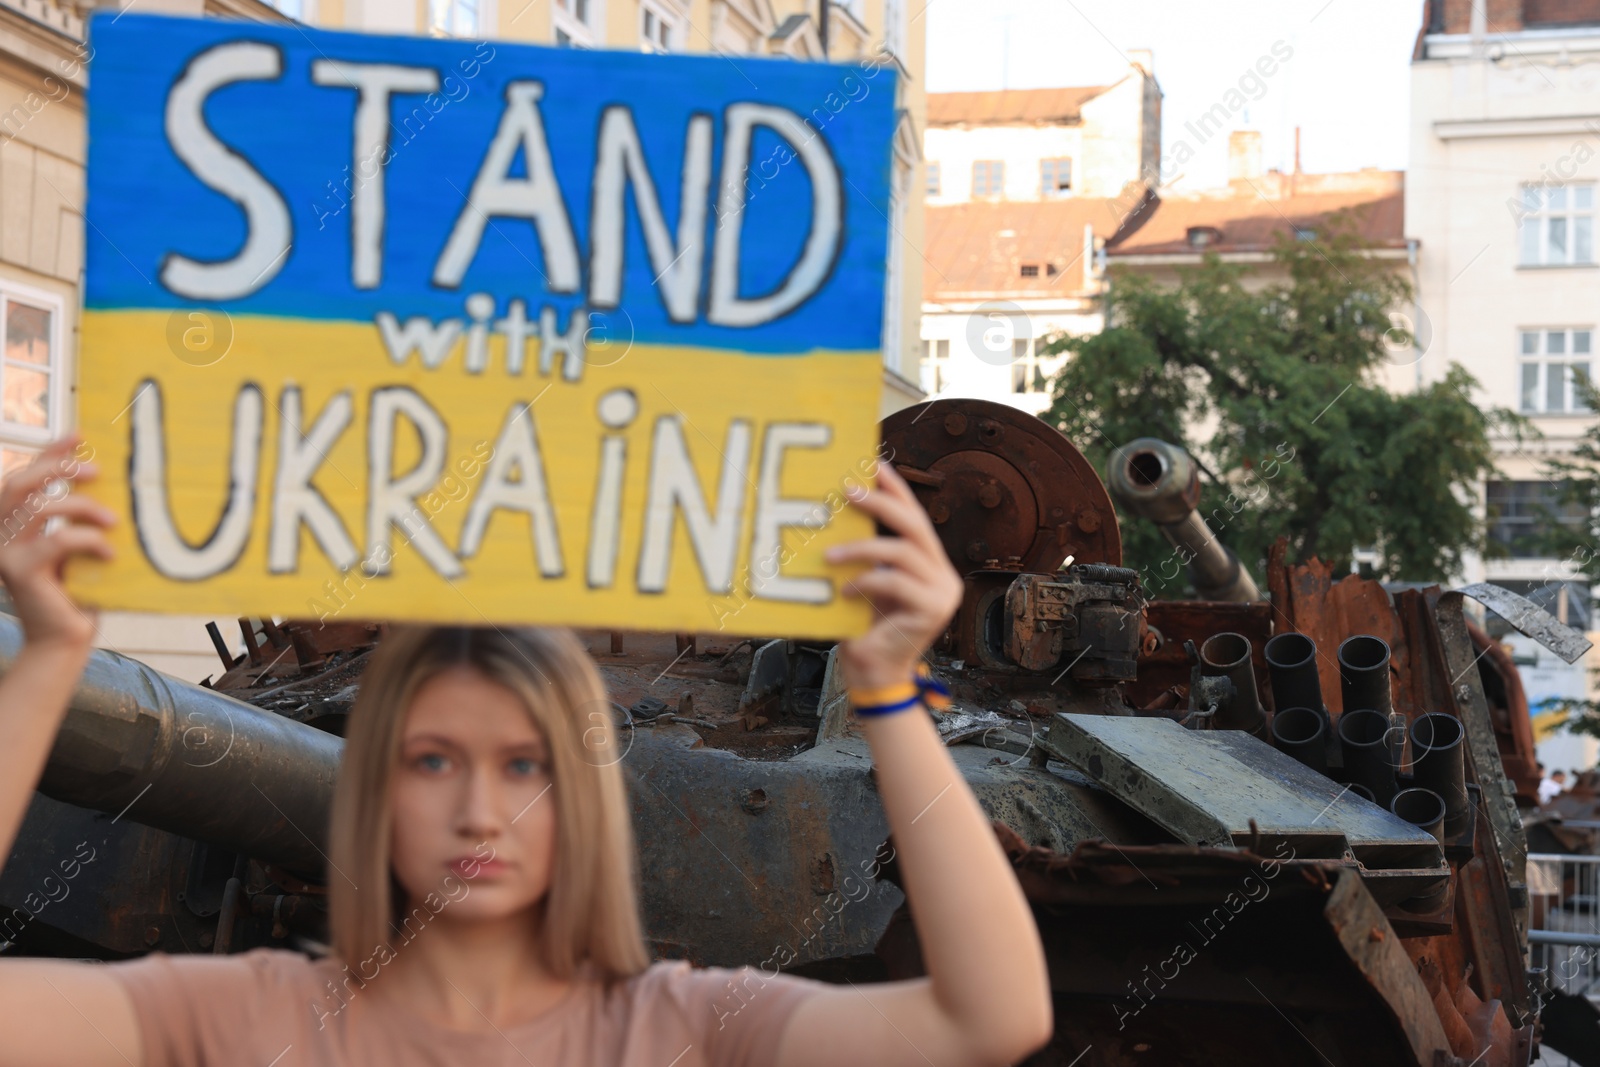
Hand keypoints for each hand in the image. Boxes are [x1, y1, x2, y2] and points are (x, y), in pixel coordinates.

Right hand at [0, 437, 114, 651]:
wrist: (64, 640)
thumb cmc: (76, 594)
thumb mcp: (73, 548)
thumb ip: (73, 519)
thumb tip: (103, 479)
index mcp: (9, 526)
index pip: (21, 478)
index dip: (47, 454)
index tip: (79, 435)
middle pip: (19, 484)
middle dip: (57, 468)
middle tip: (96, 470)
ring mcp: (4, 554)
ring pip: (39, 508)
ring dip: (81, 507)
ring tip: (111, 519)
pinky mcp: (20, 572)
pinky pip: (58, 540)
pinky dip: (88, 539)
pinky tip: (109, 551)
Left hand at [824, 462, 962, 690]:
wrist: (873, 675)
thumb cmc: (862, 628)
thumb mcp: (862, 582)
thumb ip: (863, 555)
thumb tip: (834, 512)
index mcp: (928, 563)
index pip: (914, 516)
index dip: (896, 487)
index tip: (872, 462)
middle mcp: (942, 573)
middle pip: (915, 524)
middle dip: (881, 502)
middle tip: (847, 490)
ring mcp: (942, 591)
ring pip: (903, 551)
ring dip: (861, 547)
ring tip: (829, 555)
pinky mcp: (932, 609)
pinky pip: (895, 582)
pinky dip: (865, 581)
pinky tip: (845, 591)